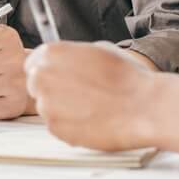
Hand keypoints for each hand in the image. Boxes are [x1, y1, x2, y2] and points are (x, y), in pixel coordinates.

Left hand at [25, 41, 164, 150]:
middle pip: (36, 86)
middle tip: (80, 95)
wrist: (145, 107)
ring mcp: (46, 104)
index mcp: (50, 53)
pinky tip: (92, 120)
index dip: (50, 72)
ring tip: (92, 108)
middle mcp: (42, 77)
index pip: (33, 63)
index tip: (61, 78)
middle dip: (54, 91)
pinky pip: (58, 127)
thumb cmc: (127, 78)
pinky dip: (71, 126)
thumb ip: (72, 56)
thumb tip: (65, 61)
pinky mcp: (55, 128)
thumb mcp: (98, 50)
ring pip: (47, 108)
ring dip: (63, 109)